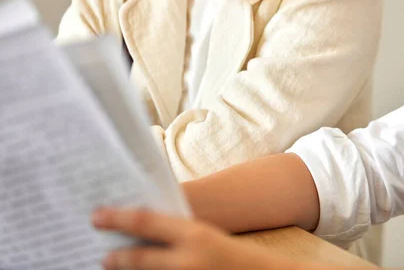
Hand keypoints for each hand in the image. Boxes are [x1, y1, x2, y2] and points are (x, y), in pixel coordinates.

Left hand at [92, 207, 296, 269]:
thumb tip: (142, 225)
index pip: (146, 221)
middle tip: (100, 256)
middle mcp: (187, 260)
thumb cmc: (231, 252)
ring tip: (112, 266)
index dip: (118, 218)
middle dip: (117, 257)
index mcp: (194, 234)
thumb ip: (177, 231)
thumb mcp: (205, 234)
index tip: (96, 216)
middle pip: (139, 259)